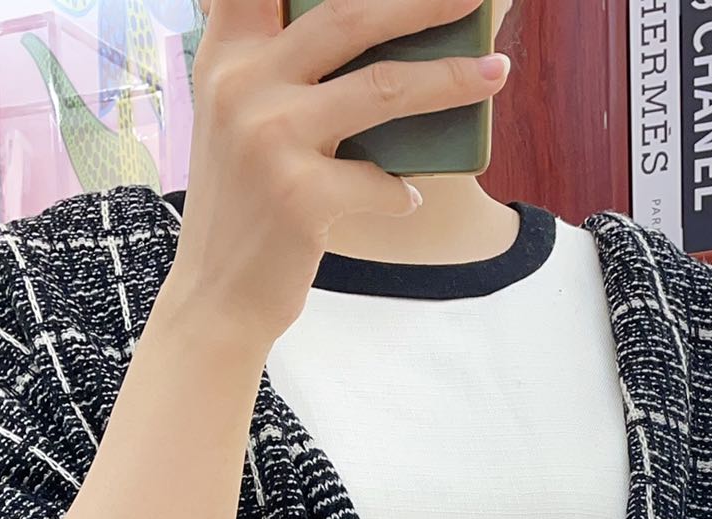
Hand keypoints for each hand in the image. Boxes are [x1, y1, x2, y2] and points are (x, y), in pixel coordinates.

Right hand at [172, 0, 511, 343]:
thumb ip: (280, 68)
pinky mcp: (299, 196)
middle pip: (349, 14)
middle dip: (423, 2)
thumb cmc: (244, 205)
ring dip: (450, 79)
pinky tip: (405, 198)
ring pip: (383, 88)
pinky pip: (380, 180)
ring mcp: (268, 139)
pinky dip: (401, 191)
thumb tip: (380, 30)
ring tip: (496, 72)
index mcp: (227, 56)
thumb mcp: (239, 120)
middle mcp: (242, 85)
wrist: (215, 297)